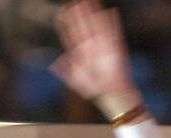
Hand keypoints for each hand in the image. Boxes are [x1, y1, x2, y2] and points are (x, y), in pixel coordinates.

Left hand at [51, 0, 142, 119]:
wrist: (111, 95)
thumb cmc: (94, 90)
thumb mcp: (76, 81)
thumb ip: (66, 71)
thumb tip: (55, 63)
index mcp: (80, 54)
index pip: (72, 35)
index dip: (67, 24)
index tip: (62, 13)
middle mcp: (91, 47)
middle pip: (84, 26)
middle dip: (80, 14)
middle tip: (75, 1)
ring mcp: (103, 46)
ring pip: (97, 25)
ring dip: (94, 13)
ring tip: (90, 0)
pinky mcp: (116, 48)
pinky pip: (114, 32)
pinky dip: (112, 22)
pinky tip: (110, 11)